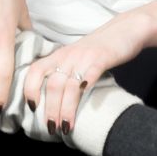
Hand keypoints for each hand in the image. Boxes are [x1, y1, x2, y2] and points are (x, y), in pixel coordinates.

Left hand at [24, 10, 150, 136]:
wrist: (126, 28)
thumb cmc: (99, 47)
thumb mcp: (76, 56)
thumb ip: (64, 72)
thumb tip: (52, 99)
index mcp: (60, 55)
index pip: (36, 70)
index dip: (30, 89)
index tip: (32, 108)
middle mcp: (70, 56)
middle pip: (54, 85)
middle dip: (51, 109)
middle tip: (51, 127)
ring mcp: (86, 56)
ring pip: (70, 85)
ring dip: (66, 108)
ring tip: (66, 126)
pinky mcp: (103, 57)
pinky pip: (92, 72)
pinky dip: (86, 85)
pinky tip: (84, 98)